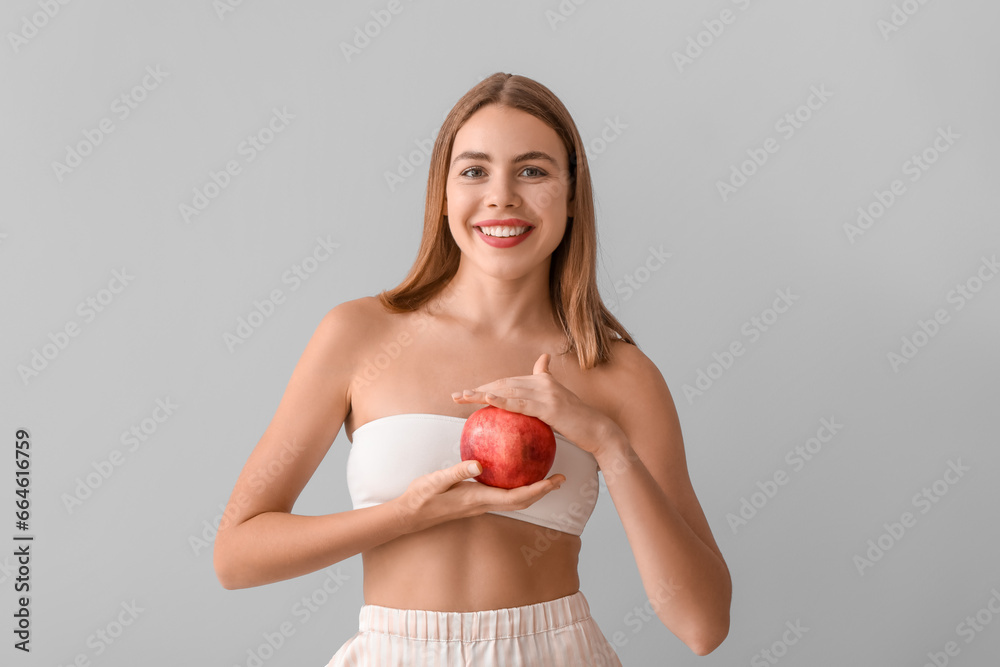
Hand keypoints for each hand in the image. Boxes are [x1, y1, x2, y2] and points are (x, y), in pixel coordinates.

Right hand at [392, 459, 565, 534]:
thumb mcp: (437, 480)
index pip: (517, 497)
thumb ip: (458, 471)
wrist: (409, 515)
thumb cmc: (421, 497)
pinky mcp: (475, 501)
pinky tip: (516, 473)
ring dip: (533, 491)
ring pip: (515, 501)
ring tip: (547, 476)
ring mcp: (480, 504)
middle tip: (561, 478)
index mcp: (479, 499)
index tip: (556, 480)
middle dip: (543, 491)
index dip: (539, 490)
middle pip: (522, 502)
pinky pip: (503, 495)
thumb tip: (480, 464)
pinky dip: (517, 487)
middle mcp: (484, 504)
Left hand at [450, 353, 623, 457]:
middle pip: (503, 383)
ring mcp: (546, 393)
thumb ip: (545, 392)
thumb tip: (540, 374)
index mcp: (543, 380)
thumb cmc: (577, 423)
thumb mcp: (559, 405)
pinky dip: (502, 400)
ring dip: (482, 394)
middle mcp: (543, 382)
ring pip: (507, 390)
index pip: (508, 382)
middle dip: (478, 389)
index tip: (468, 393)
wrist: (598, 431)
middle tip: (457, 395)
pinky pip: (520, 403)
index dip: (487, 386)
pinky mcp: (549, 406)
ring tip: (463, 397)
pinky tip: (487, 400)